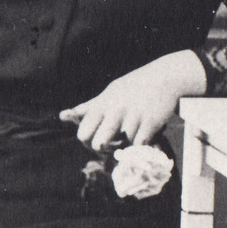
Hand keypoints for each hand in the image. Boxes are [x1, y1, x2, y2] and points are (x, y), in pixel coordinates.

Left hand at [60, 49, 207, 152]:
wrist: (164, 77)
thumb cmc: (132, 88)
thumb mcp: (108, 94)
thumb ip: (87, 109)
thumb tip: (62, 116)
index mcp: (102, 104)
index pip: (83, 134)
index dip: (87, 142)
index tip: (96, 139)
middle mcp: (114, 110)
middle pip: (98, 144)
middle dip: (104, 150)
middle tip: (112, 144)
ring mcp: (132, 116)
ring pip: (122, 147)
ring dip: (126, 146)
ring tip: (132, 134)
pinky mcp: (150, 123)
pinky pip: (139, 145)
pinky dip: (142, 144)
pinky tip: (145, 132)